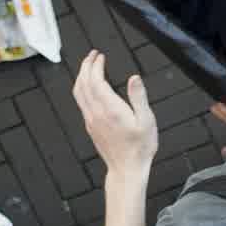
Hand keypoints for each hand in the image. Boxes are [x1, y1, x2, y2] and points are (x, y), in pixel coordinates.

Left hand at [71, 50, 156, 172]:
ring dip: (81, 77)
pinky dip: (81, 88)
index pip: (96, 81)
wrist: (127, 169)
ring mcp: (91, 120)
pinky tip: (89, 87)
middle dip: (86, 66)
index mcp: (110, 109)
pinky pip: (81, 102)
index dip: (95, 66)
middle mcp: (97, 113)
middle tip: (92, 55)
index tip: (99, 56)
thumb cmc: (140, 147)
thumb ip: (139, 97)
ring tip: (88, 67)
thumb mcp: (146, 120)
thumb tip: (134, 78)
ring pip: (78, 93)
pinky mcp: (90, 126)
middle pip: (83, 84)